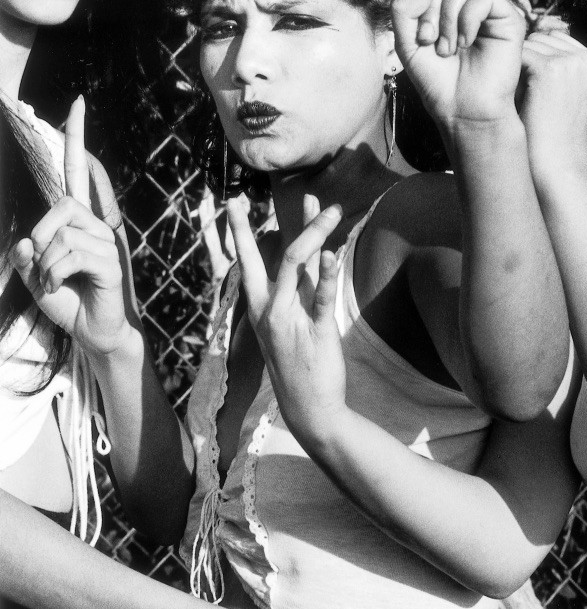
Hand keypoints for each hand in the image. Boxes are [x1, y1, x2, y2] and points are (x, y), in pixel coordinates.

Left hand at [10, 96, 129, 357]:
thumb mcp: (35, 276)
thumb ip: (25, 254)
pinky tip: (61, 288)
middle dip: (39, 234)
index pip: (79, 171)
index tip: (77, 102)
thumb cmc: (70, 302)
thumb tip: (24, 241)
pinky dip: (55, 275)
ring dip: (45, 263)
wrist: (95, 334)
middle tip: (38, 263)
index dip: (76, 137)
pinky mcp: (111, 264)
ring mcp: (107, 244)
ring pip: (62, 235)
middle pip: (62, 204)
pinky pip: (72, 256)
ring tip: (52, 282)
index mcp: (80, 222)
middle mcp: (97, 226)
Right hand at [226, 193, 346, 447]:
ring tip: (330, 208)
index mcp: (261, 308)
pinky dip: (328, 273)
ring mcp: (291, 321)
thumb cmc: (302, 363)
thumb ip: (303, 286)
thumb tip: (313, 250)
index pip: (246, 263)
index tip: (231, 203)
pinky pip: (322, 297)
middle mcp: (270, 311)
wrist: (310, 409)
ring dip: (314, 232)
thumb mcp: (294, 320)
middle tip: (238, 199)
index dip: (239, 232)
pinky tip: (332, 253)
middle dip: (250, 227)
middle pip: (264, 258)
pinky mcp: (317, 332)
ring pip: (297, 265)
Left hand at [391, 0, 525, 137]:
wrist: (463, 108)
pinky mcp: (506, 14)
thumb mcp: (406, 43)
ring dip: (446, 18)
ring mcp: (486, 5)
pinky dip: (467, 20)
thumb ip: (405, 6)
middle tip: (431, 44)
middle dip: (428, 11)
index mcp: (439, 3)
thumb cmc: (437, 81)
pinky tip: (467, 43)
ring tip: (449, 49)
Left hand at [519, 27, 586, 181]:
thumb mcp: (566, 95)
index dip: (537, 60)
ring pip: (528, 44)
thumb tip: (533, 35)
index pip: (556, 40)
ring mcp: (571, 61)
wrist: (555, 166)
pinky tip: (513, 95)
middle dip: (527, 61)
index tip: (533, 89)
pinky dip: (510, 72)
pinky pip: (518, 55)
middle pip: (542, 38)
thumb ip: (558, 65)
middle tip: (526, 96)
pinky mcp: (550, 68)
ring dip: (518, 67)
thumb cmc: (553, 135)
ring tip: (523, 98)